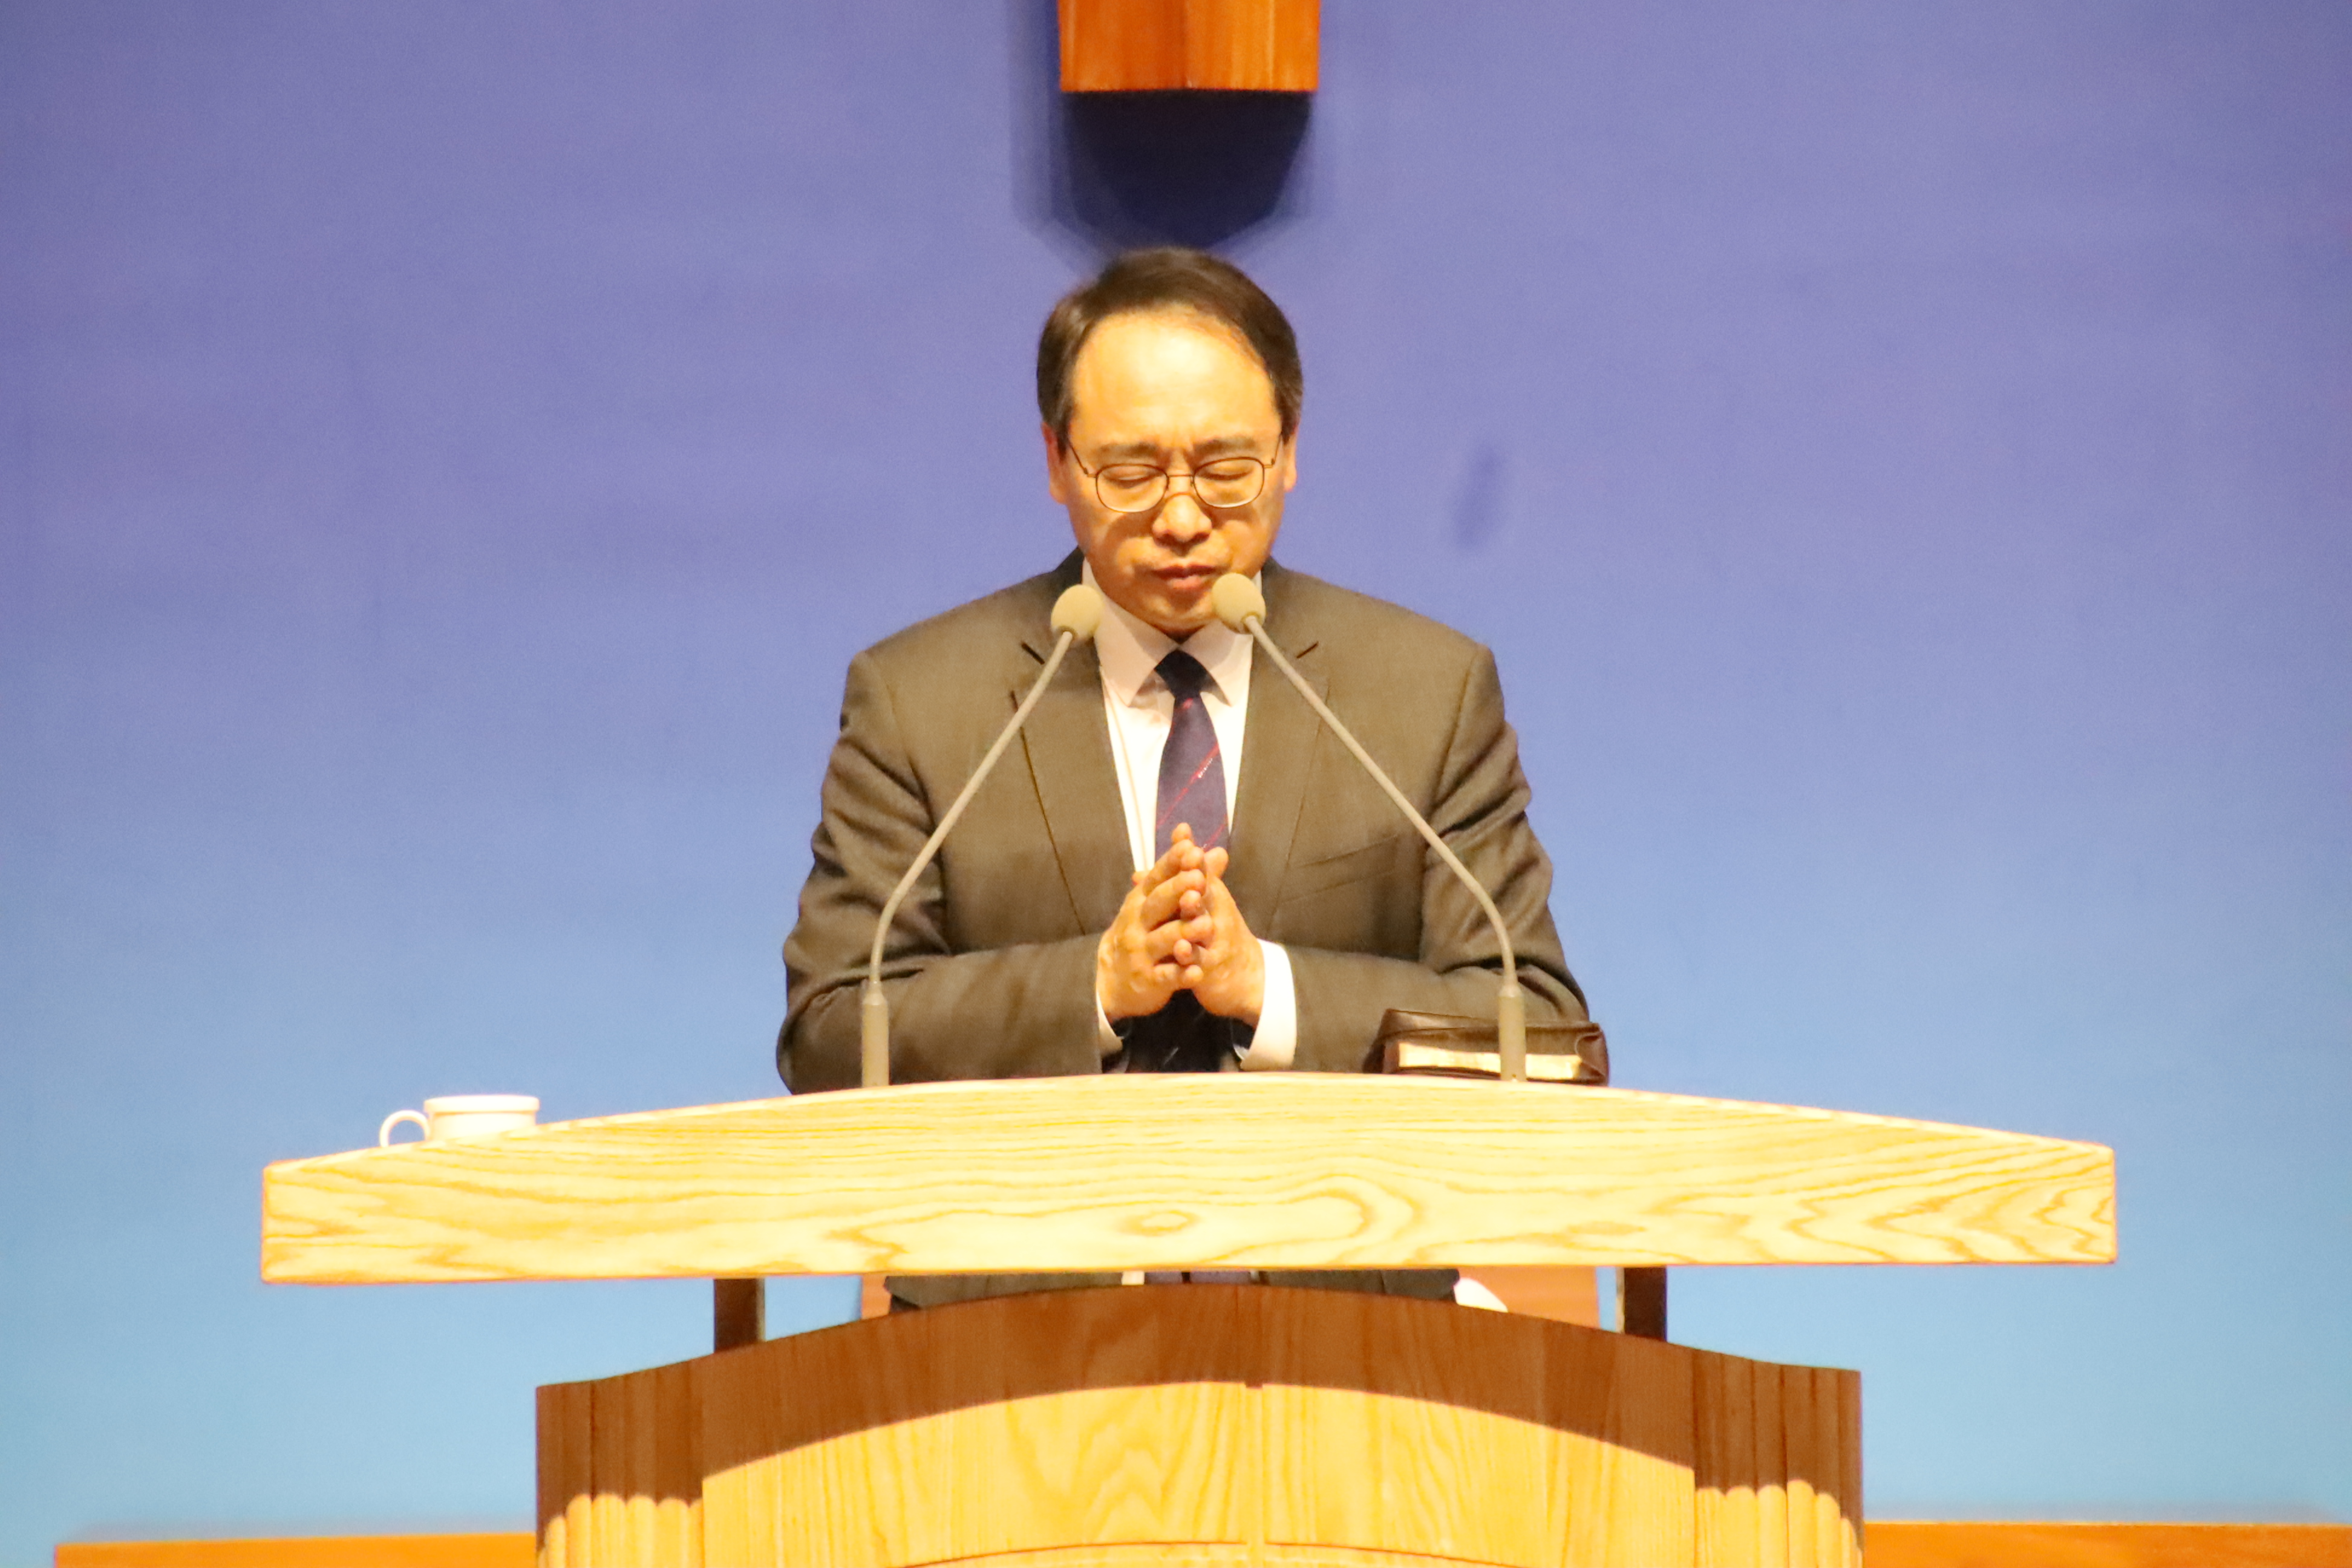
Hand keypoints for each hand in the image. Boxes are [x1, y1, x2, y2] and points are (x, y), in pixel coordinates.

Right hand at [1096, 828, 1214, 1021]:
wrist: (1112, 978)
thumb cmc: (1141, 932)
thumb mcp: (1158, 903)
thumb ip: (1188, 878)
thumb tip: (1217, 851)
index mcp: (1140, 901)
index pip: (1157, 877)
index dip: (1172, 863)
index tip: (1190, 847)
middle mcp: (1137, 924)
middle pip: (1157, 904)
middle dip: (1177, 890)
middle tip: (1198, 878)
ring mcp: (1141, 953)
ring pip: (1164, 940)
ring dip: (1185, 932)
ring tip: (1207, 925)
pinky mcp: (1148, 981)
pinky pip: (1167, 977)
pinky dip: (1181, 975)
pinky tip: (1197, 972)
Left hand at [1172, 844, 1265, 1025]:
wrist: (1246, 976)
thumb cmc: (1222, 932)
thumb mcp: (1213, 898)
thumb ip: (1198, 869)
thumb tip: (1182, 838)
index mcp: (1213, 897)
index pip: (1202, 870)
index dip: (1191, 853)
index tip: (1182, 832)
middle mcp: (1215, 916)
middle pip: (1205, 895)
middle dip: (1196, 879)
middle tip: (1189, 864)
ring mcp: (1213, 943)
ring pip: (1202, 927)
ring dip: (1195, 914)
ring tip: (1188, 901)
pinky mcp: (1208, 970)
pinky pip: (1198, 963)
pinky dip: (1190, 957)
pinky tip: (1181, 950)